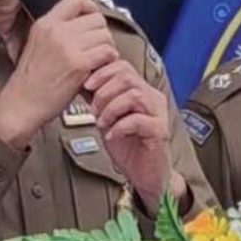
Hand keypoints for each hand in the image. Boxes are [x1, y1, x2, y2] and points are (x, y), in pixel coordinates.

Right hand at [0, 0, 118, 148]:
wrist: (21, 105)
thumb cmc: (29, 82)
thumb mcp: (36, 44)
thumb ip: (56, 31)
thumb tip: (80, 24)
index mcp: (45, 24)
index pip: (76, 0)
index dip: (90, 9)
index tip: (92, 20)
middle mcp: (56, 31)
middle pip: (96, 19)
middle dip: (101, 34)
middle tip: (97, 47)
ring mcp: (67, 47)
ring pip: (105, 35)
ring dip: (107, 48)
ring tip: (97, 60)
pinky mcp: (78, 64)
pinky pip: (107, 53)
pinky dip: (108, 61)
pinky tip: (98, 69)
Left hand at [85, 59, 185, 207]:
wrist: (144, 175)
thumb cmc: (128, 147)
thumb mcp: (107, 117)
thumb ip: (99, 99)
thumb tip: (80, 81)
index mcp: (140, 90)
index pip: (122, 66)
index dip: (101, 73)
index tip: (86, 85)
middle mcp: (152, 98)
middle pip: (127, 76)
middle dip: (103, 92)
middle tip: (94, 110)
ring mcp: (158, 113)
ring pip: (134, 95)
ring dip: (111, 108)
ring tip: (103, 123)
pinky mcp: (160, 131)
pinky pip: (139, 120)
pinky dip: (119, 127)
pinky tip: (112, 135)